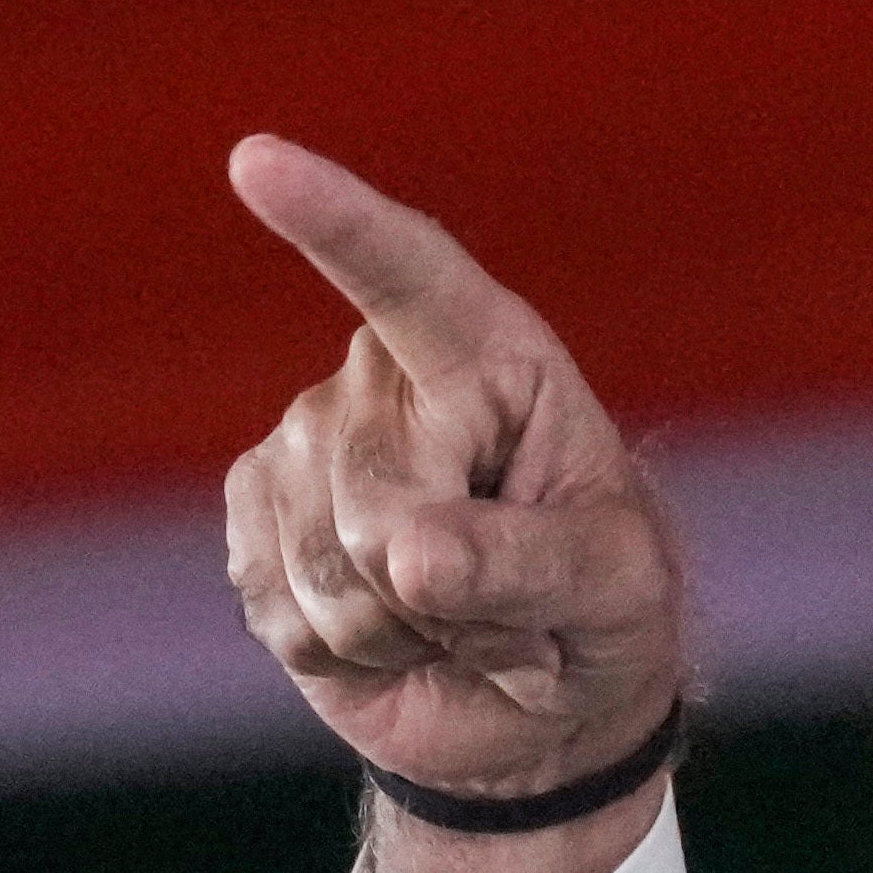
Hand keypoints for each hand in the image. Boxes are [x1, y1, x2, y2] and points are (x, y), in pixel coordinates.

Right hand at [221, 140, 690, 872]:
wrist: (542, 708)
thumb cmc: (603, 615)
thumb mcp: (615, 589)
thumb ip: (529, 563)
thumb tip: (407, 554)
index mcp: (490, 357)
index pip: (409, 277)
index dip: (337, 222)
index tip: (257, 164)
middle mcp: (383, 383)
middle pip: (374, 496)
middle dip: (445, 589)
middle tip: (512, 608)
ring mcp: (306, 448)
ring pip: (322, 564)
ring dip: (401, 630)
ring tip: (458, 622)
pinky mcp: (257, 525)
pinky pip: (280, 607)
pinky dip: (349, 654)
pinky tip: (394, 639)